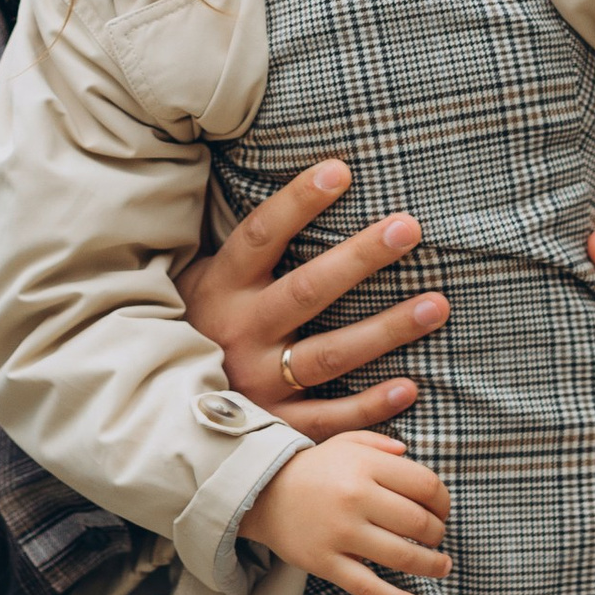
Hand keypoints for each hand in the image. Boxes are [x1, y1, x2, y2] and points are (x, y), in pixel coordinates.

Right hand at [179, 157, 447, 436]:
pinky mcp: (274, 424)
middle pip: (307, 290)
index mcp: (221, 288)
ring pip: (329, 354)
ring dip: (386, 329)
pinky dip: (369, 407)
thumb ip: (241, 247)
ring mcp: (258, 381)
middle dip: (360, 258)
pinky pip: (327, 418)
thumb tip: (300, 189)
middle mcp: (240, 332)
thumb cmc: (198, 327)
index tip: (340, 170)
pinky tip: (410, 387)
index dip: (298, 202)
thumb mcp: (202, 281)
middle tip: (408, 228)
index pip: (261, 235)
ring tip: (436, 304)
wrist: (158, 409)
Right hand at [240, 434, 452, 594]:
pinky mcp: (325, 562)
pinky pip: (368, 586)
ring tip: (441, 566)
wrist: (262, 493)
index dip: (443, 501)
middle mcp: (355, 497)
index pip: (425, 485)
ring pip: (401, 556)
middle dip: (438, 534)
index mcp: (365, 465)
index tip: (442, 510)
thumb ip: (381, 444)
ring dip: (431, 565)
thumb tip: (409, 454)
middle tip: (437, 538)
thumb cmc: (314, 469)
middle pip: (419, 522)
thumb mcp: (346, 443)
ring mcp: (340, 533)